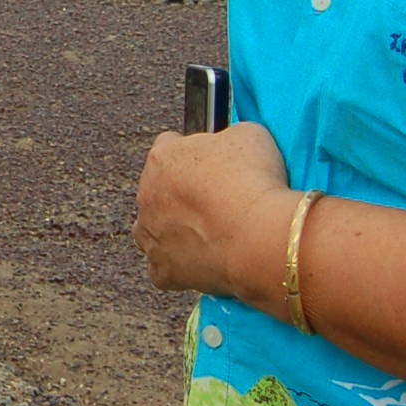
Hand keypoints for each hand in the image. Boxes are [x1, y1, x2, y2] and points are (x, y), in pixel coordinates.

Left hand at [132, 120, 295, 306]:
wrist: (259, 238)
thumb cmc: (254, 182)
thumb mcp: (248, 135)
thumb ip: (228, 136)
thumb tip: (228, 144)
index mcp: (162, 157)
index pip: (169, 146)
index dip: (193, 154)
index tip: (214, 164)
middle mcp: (146, 194)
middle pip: (160, 190)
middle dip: (183, 193)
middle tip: (218, 201)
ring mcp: (150, 235)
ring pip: (155, 229)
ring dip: (175, 229)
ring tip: (210, 233)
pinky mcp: (162, 270)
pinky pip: (164, 267)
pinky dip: (181, 266)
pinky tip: (205, 261)